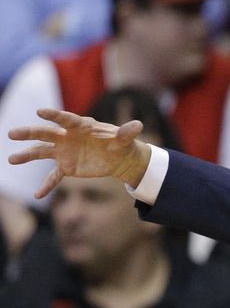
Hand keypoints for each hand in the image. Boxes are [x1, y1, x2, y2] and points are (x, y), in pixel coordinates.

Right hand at [7, 108, 149, 198]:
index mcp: (79, 126)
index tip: (40, 112)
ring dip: (27, 156)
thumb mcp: (124, 138)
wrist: (118, 157)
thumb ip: (127, 132)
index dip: (54, 115)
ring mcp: (63, 152)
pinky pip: (53, 176)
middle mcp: (66, 137)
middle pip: (45, 133)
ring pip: (41, 152)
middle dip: (29, 133)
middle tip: (12, 133)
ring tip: (11, 159)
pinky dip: (46, 185)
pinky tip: (38, 195)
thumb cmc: (119, 143)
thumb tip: (139, 125)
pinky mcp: (66, 167)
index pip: (64, 119)